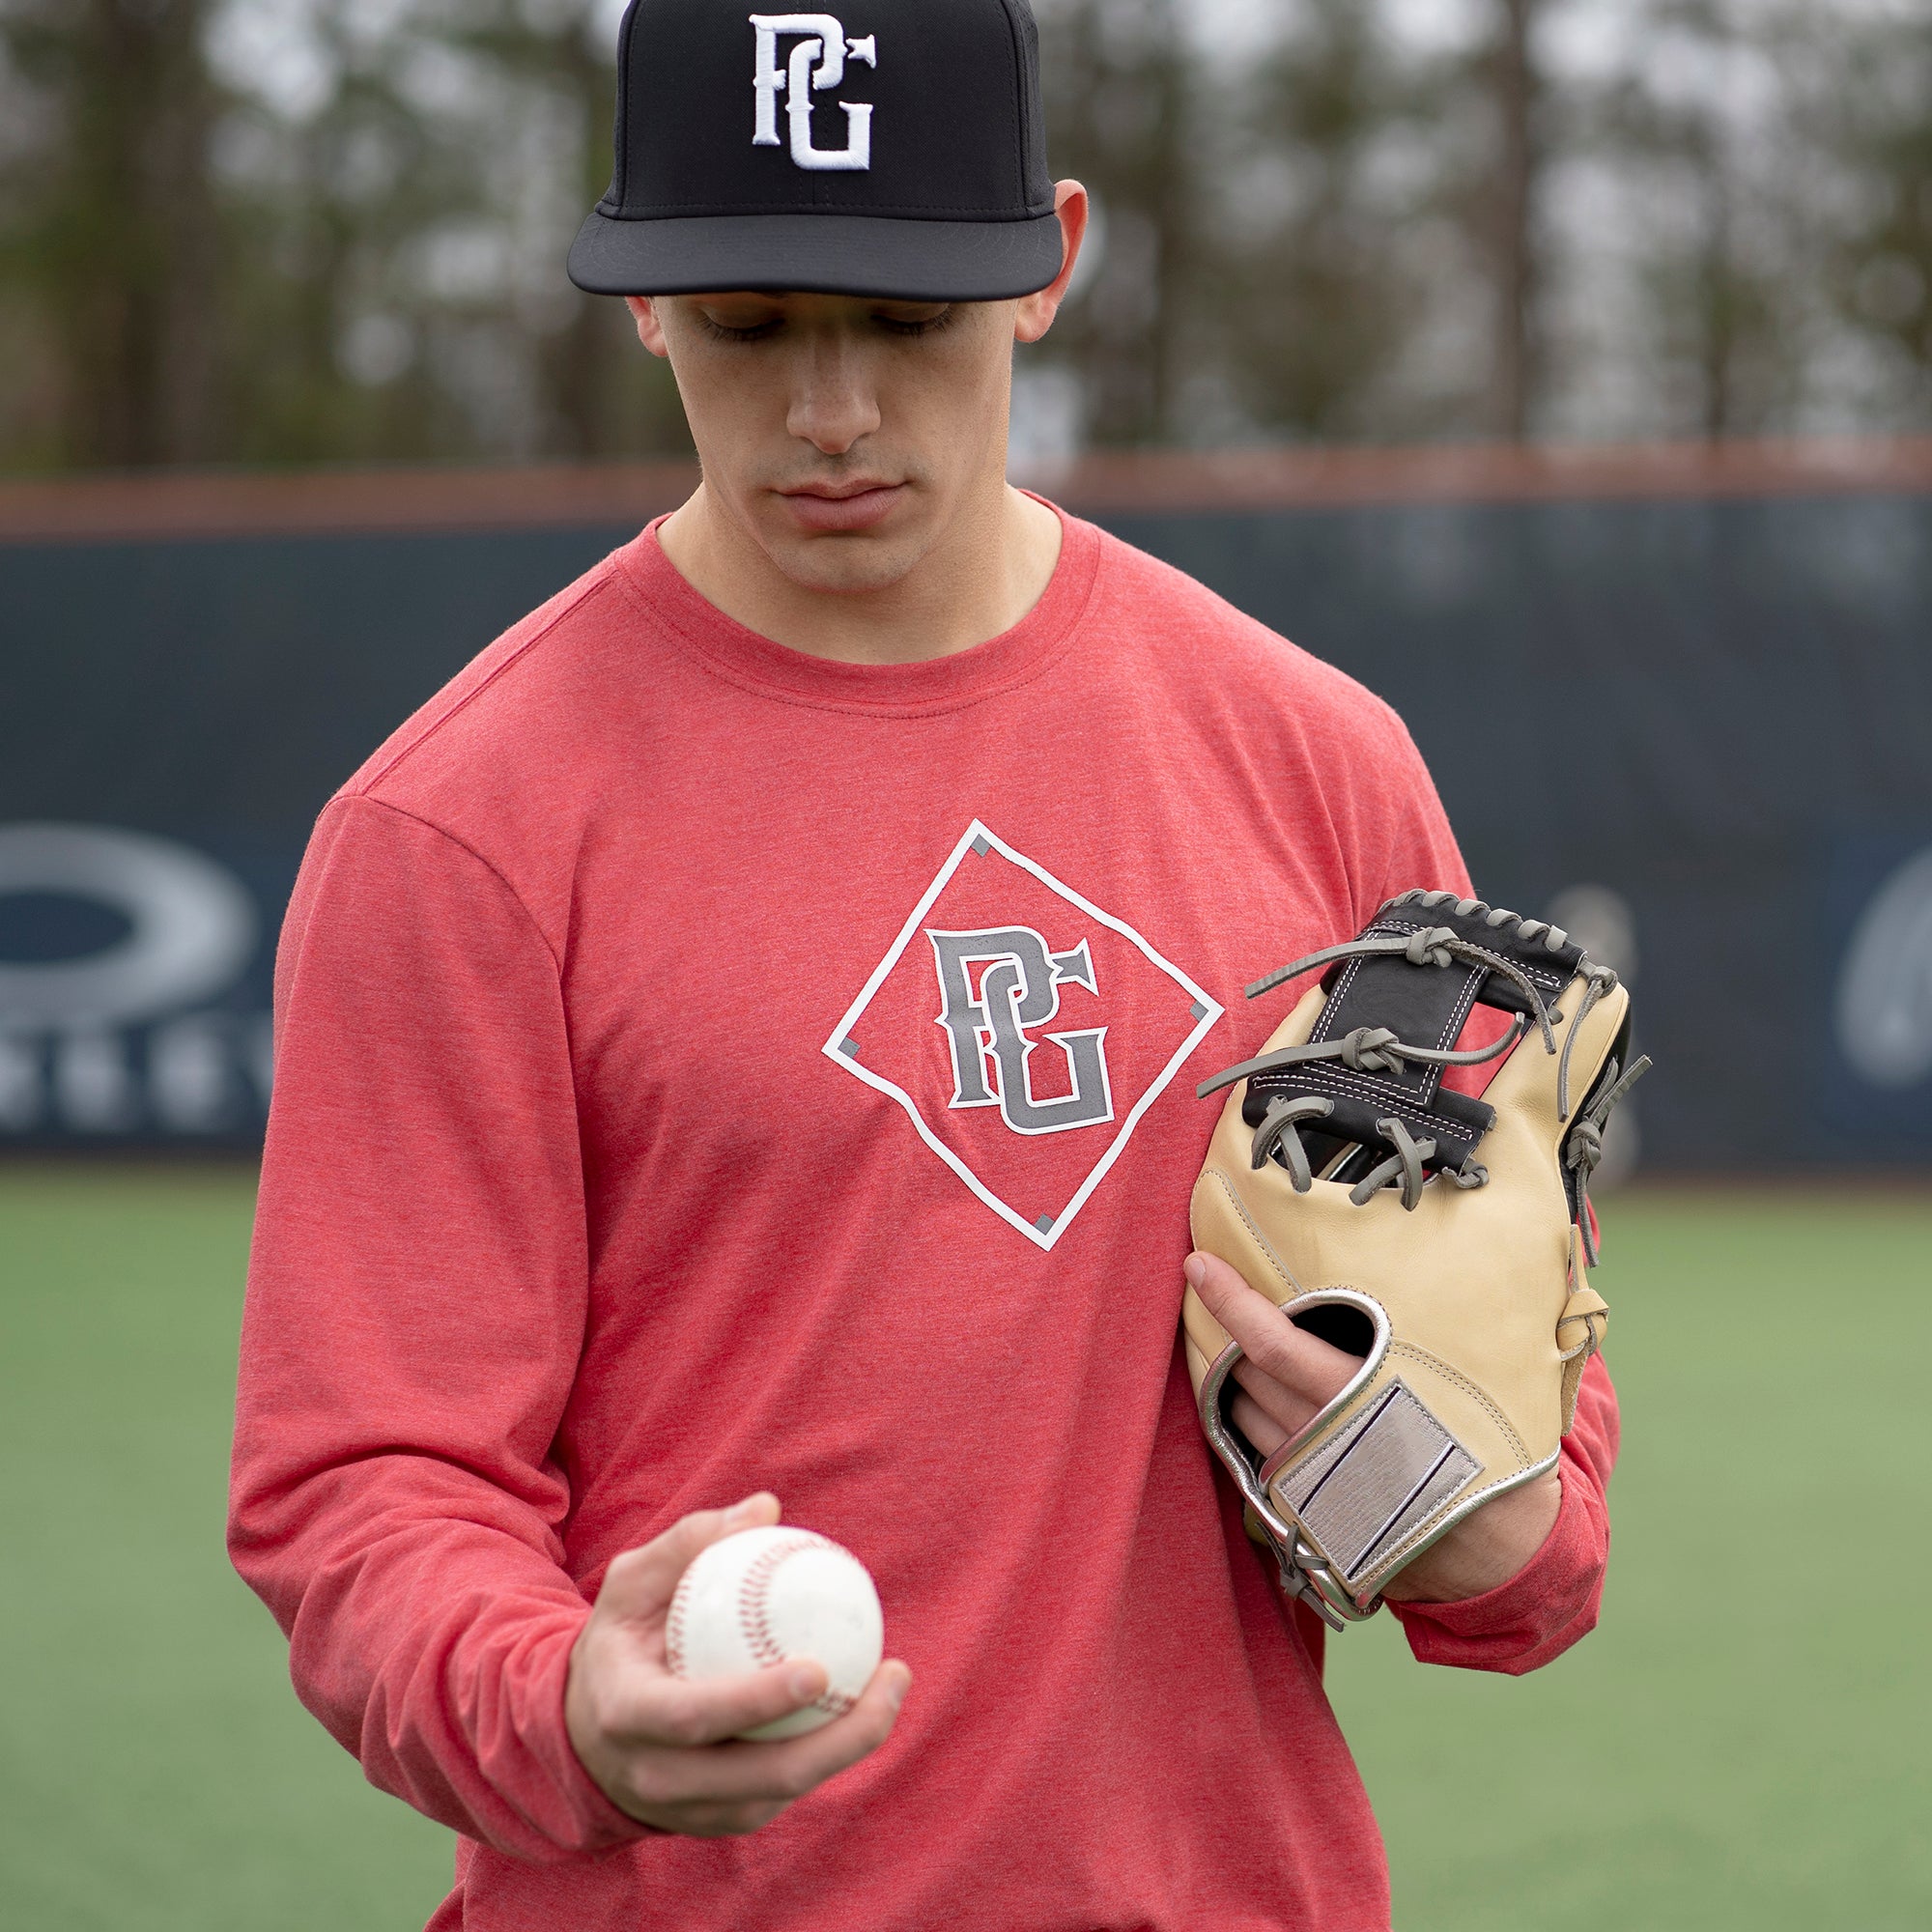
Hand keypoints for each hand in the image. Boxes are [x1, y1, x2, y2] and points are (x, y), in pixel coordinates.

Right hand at [565, 1494, 911, 1836]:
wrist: (582, 1733)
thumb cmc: (620, 1639)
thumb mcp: (631, 1583)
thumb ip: (690, 1541)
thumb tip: (766, 1507)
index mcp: (628, 1716)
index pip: (696, 1717)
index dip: (758, 1701)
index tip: (819, 1666)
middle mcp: (657, 1777)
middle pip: (763, 1776)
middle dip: (842, 1739)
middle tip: (891, 1676)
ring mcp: (691, 1812)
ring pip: (785, 1792)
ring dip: (852, 1745)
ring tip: (895, 1682)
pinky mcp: (719, 1822)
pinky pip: (784, 1793)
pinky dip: (830, 1753)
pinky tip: (862, 1703)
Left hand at [1184, 1253, 1560, 1603]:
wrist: (1492, 1551)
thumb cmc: (1489, 1450)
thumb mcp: (1474, 1382)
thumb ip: (1440, 1329)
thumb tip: (1489, 1254)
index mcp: (1363, 1398)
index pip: (1273, 1342)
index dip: (1231, 1301)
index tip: (1199, 1265)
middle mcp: (1321, 1437)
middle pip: (1246, 1369)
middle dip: (1228, 1329)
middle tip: (1220, 1290)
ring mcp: (1302, 1475)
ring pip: (1240, 1405)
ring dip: (1232, 1373)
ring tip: (1242, 1340)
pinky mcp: (1292, 1504)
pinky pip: (1247, 1445)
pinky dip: (1243, 1413)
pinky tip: (1253, 1391)